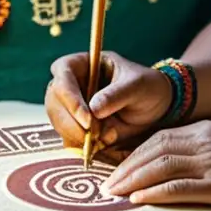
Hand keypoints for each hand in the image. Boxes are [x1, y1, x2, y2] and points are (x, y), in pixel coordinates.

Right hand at [45, 51, 171, 153]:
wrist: (156, 107)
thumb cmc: (147, 87)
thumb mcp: (138, 86)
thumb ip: (116, 95)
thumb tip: (93, 110)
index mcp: (83, 63)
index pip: (63, 72)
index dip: (70, 96)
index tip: (87, 118)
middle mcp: (72, 84)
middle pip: (54, 101)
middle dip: (70, 122)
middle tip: (92, 136)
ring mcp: (71, 106)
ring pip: (58, 122)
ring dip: (76, 136)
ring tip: (106, 139)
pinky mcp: (76, 126)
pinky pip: (68, 138)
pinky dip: (81, 147)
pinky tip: (101, 146)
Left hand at [100, 120, 210, 207]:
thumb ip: (194, 145)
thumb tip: (162, 159)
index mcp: (202, 130)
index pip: (158, 139)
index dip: (133, 154)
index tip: (116, 168)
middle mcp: (203, 143)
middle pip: (154, 151)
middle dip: (126, 168)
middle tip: (107, 184)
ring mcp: (210, 163)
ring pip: (161, 167)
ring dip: (133, 180)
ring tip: (115, 193)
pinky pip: (178, 187)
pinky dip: (155, 192)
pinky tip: (138, 199)